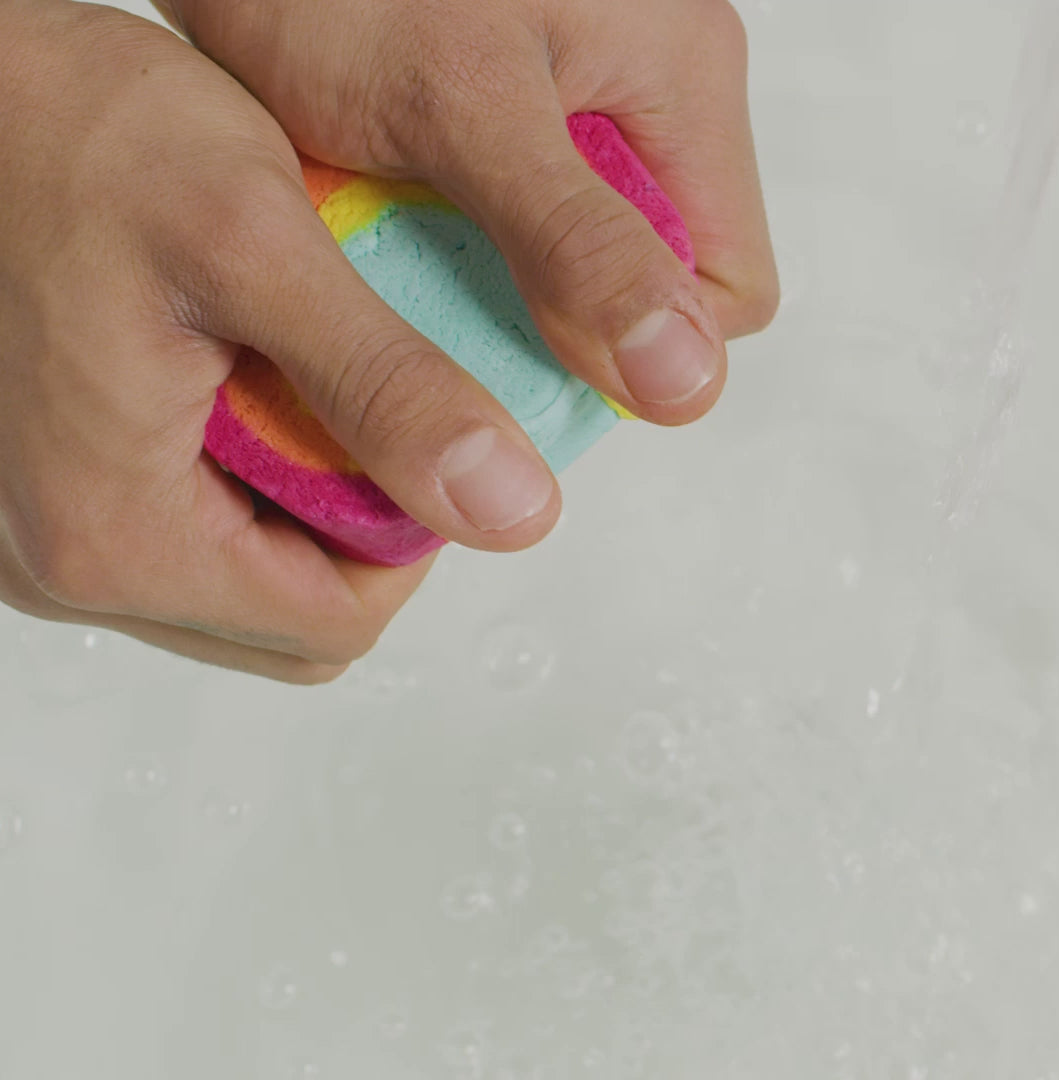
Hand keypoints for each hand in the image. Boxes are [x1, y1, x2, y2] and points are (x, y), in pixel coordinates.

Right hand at [0, 0, 464, 682]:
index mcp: (118, 535)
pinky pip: (197, 534)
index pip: (336, 621)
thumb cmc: (62, 134)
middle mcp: (70, 562)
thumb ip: (389, 389)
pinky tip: (249, 385)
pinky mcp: (61, 496)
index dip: (412, 537)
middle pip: (295, 616)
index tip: (420, 440)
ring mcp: (58, 537)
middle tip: (365, 408)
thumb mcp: (256, 245)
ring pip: (250, 583)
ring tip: (301, 381)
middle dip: (361, 523)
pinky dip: (253, 480)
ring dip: (307, 498)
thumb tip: (505, 505)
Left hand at [154, 0, 778, 419]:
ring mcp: (572, 105)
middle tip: (466, 288)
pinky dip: (460, 249)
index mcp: (683, 78)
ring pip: (577, 260)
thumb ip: (577, 243)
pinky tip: (400, 226)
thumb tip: (684, 375)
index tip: (547, 346)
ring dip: (504, 286)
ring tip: (420, 249)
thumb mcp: (467, 108)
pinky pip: (513, 226)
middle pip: (649, 277)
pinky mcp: (504, 119)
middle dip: (567, 317)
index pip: (729, 285)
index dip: (651, 346)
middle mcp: (642, 91)